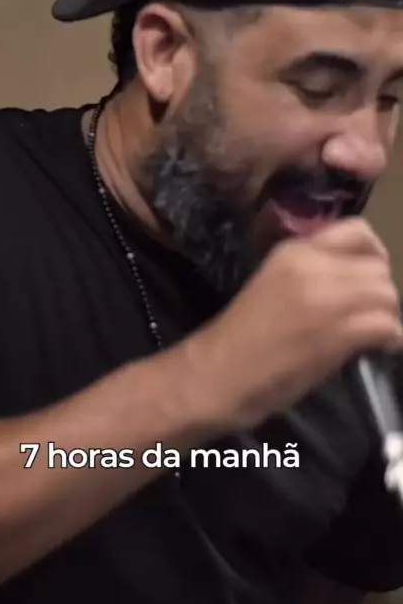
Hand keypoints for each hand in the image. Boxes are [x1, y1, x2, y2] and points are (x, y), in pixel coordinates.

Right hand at [185, 217, 402, 429]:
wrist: (218, 373)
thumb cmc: (241, 338)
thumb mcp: (274, 286)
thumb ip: (312, 276)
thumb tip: (354, 286)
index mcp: (294, 250)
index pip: (357, 230)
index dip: (374, 254)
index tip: (369, 278)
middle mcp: (312, 264)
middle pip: (377, 266)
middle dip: (382, 292)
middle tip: (372, 315)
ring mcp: (325, 296)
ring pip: (386, 294)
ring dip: (387, 315)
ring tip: (376, 335)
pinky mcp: (336, 331)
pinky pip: (386, 325)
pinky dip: (391, 339)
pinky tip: (378, 350)